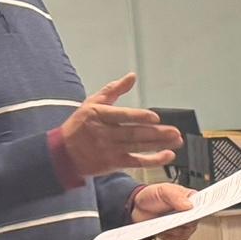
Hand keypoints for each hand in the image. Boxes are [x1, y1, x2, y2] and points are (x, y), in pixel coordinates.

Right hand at [53, 73, 180, 178]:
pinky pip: (137, 162)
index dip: (139, 117)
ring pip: (138, 147)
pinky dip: (153, 160)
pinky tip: (168, 155)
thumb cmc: (80, 125)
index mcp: (98, 116)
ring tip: (177, 141)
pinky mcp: (114, 163)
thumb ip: (114, 89)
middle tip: (175, 131)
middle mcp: (104, 134)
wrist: (63, 153)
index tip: (156, 117)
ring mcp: (109, 150)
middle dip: (157, 133)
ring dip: (159, 145)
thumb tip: (132, 76)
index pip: (122, 116)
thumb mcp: (92, 103)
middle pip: (133, 134)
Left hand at [131, 181, 199, 239]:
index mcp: (191, 198)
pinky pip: (176, 238)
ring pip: (186, 232)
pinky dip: (167, 235)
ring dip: (173, 229)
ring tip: (163, 222)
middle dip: (183, 221)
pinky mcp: (176, 234)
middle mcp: (190, 212)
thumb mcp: (163, 190)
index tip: (196, 212)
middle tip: (173, 219)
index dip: (204, 209)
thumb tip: (189, 206)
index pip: (204, 205)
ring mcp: (184, 224)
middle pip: (195, 221)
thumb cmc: (152, 196)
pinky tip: (161, 228)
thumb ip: (176, 196)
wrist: (137, 208)